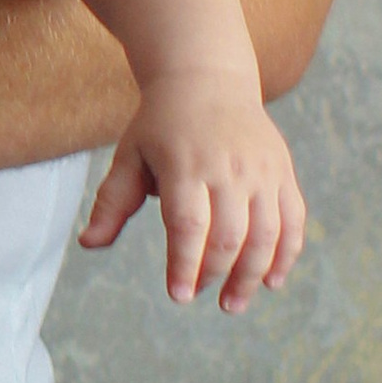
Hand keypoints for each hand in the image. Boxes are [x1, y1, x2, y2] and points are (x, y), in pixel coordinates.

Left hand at [77, 70, 305, 307]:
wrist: (207, 79)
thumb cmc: (161, 125)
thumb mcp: (130, 156)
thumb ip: (112, 202)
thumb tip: (89, 243)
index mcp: (185, 165)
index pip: (188, 225)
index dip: (185, 264)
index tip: (178, 296)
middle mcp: (229, 168)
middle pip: (229, 235)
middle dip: (216, 275)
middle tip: (202, 298)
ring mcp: (262, 170)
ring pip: (266, 234)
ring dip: (252, 275)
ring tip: (233, 303)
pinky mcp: (283, 171)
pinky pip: (293, 220)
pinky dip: (286, 254)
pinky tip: (271, 281)